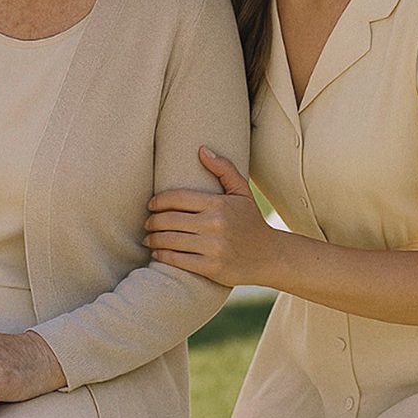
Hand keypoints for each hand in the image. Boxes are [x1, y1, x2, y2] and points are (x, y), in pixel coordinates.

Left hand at [144, 147, 278, 286]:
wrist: (270, 256)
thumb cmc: (251, 221)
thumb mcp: (242, 192)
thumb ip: (224, 169)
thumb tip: (201, 150)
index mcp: (218, 203)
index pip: (177, 198)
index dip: (158, 201)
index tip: (151, 204)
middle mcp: (214, 224)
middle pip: (169, 220)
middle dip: (152, 221)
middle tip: (147, 223)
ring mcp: (213, 247)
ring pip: (170, 240)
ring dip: (153, 239)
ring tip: (148, 238)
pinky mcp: (211, 267)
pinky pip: (178, 260)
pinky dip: (163, 256)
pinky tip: (158, 253)